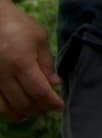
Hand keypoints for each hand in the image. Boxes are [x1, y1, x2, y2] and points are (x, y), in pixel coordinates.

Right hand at [0, 7, 58, 124]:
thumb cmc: (17, 25)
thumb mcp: (39, 38)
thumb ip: (47, 63)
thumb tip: (54, 84)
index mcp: (21, 63)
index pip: (40, 92)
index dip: (52, 102)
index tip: (60, 106)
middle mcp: (3, 74)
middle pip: (24, 103)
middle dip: (40, 108)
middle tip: (48, 105)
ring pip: (7, 109)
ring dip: (23, 112)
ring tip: (33, 107)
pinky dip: (6, 110)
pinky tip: (15, 106)